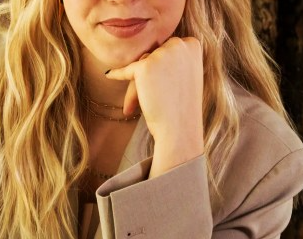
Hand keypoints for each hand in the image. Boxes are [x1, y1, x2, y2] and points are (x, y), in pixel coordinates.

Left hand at [105, 37, 203, 177]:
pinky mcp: (145, 66)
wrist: (180, 130)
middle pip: (153, 55)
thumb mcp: (186, 76)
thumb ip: (173, 60)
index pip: (167, 49)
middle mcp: (180, 45)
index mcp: (193, 45)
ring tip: (134, 109)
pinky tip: (109, 75)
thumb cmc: (182, 108)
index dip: (161, 68)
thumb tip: (148, 52)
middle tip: (147, 99)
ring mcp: (163, 54)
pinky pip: (126, 70)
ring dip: (137, 87)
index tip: (161, 85)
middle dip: (147, 76)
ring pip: (141, 64)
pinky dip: (117, 74)